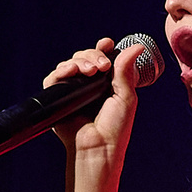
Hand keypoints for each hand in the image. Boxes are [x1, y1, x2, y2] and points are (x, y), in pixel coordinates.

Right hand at [41, 38, 144, 167]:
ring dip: (80, 61)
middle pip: (85, 57)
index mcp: (105, 84)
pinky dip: (61, 70)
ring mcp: (72, 91)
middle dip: (93, 55)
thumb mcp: (125, 96)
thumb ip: (126, 70)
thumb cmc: (115, 128)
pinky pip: (54, 78)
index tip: (107, 44)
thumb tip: (136, 46)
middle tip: (102, 66)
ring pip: (70, 64)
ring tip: (90, 71)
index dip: (102, 48)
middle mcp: (88, 85)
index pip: (101, 58)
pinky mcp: (57, 98)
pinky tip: (71, 71)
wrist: (99, 148)